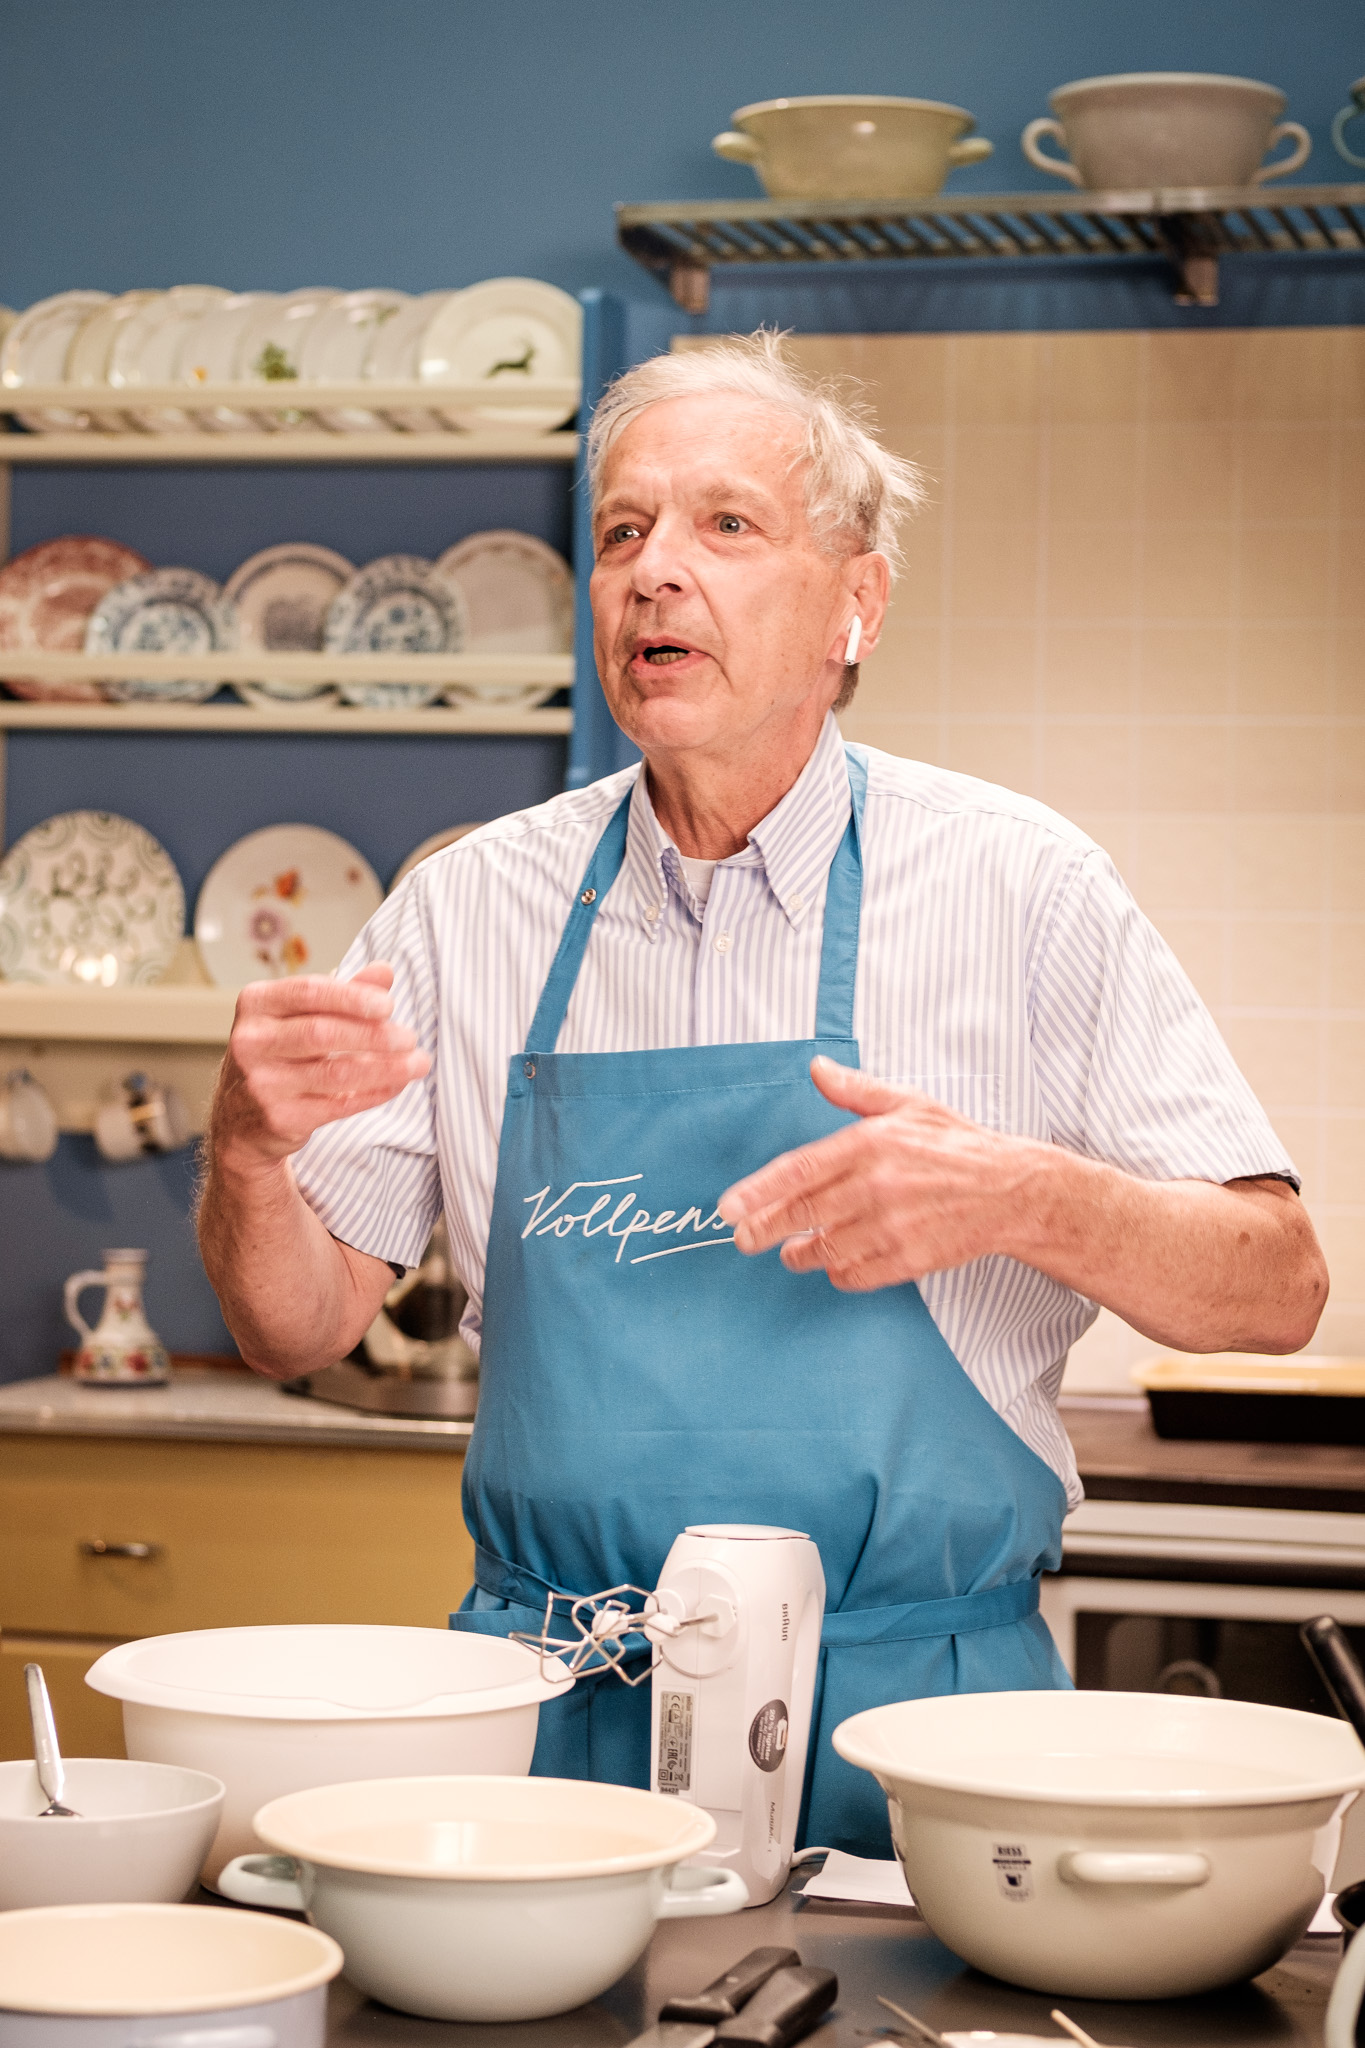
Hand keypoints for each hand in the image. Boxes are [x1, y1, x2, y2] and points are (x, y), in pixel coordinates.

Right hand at [209, 962, 430, 1171]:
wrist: (241, 1118)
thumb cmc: (279, 1054)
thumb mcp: (300, 1016)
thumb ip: (342, 994)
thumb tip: (384, 971)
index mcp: (256, 1005)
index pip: (309, 992)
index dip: (352, 997)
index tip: (388, 1005)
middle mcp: (252, 1042)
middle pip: (322, 1032)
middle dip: (373, 1035)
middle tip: (409, 1037)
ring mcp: (263, 1083)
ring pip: (335, 1073)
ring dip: (384, 1067)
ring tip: (417, 1063)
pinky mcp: (280, 1118)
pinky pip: (338, 1105)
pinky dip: (374, 1093)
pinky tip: (397, 1084)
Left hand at [717, 1056, 1041, 1291]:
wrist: (1012, 1192)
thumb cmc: (958, 1147)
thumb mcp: (908, 1104)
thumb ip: (857, 1091)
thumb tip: (817, 1069)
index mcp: (871, 1144)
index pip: (799, 1170)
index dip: (759, 1191)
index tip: (729, 1207)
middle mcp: (877, 1186)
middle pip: (802, 1215)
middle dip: (763, 1230)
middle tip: (742, 1238)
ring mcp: (893, 1226)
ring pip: (825, 1250)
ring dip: (801, 1254)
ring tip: (794, 1251)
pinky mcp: (908, 1260)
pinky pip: (854, 1275)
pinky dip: (839, 1273)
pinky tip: (838, 1262)